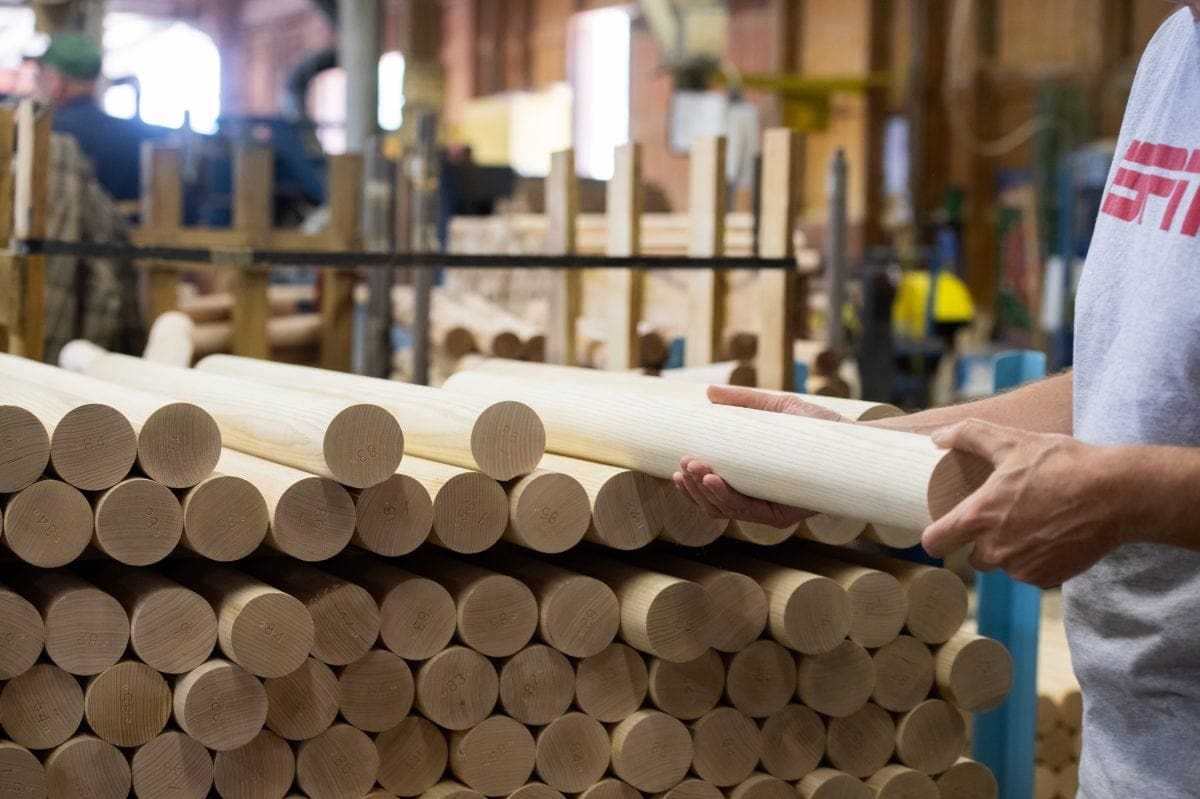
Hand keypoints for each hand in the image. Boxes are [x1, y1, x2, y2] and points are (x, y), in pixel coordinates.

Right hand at [673, 386, 847, 526]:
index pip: (713, 492)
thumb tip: (709, 393)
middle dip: (692, 487)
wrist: (855, 440)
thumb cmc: (821, 428)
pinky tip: (712, 479)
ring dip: (703, 492)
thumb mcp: (777, 409)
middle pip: (714, 504)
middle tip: (684, 463)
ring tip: (693, 468)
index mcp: (753, 484)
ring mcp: (772, 510)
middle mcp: (760, 502)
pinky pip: (748, 512)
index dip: (691, 485)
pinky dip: (725, 498)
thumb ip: (744, 402)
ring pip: (725, 510)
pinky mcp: (786, 514)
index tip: (678, 465)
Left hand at [922, 419, 1126, 586]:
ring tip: (1033, 522)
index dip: (936, 535)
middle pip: (972, 555)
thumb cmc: (1062, 465)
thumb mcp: (1013, 441)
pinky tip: (1050, 537)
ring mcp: (1021, 568)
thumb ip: (969, 435)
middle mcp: (995, 549)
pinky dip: (1036, 559)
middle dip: (982, 540)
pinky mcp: (1047, 580)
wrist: (1115, 495)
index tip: (944, 528)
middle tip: (1003, 516)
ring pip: (1004, 564)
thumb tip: (937, 437)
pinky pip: (1030, 573)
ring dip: (1011, 550)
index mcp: (979, 517)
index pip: (934, 542)